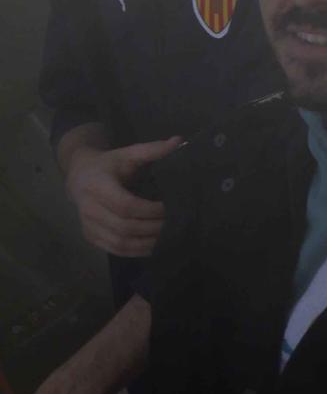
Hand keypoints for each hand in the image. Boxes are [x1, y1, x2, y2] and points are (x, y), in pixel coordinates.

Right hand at [65, 137, 180, 256]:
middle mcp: (89, 208)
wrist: (80, 176)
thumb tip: (179, 141)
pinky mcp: (90, 237)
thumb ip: (152, 149)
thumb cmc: (109, 165)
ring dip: (146, 244)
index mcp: (97, 186)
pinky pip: (113, 250)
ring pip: (118, 243)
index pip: (126, 205)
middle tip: (175, 225)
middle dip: (152, 228)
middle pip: (124, 227)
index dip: (150, 210)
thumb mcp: (128, 153)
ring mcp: (88, 225)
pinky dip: (134, 252)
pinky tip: (152, 247)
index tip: (170, 208)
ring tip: (168, 238)